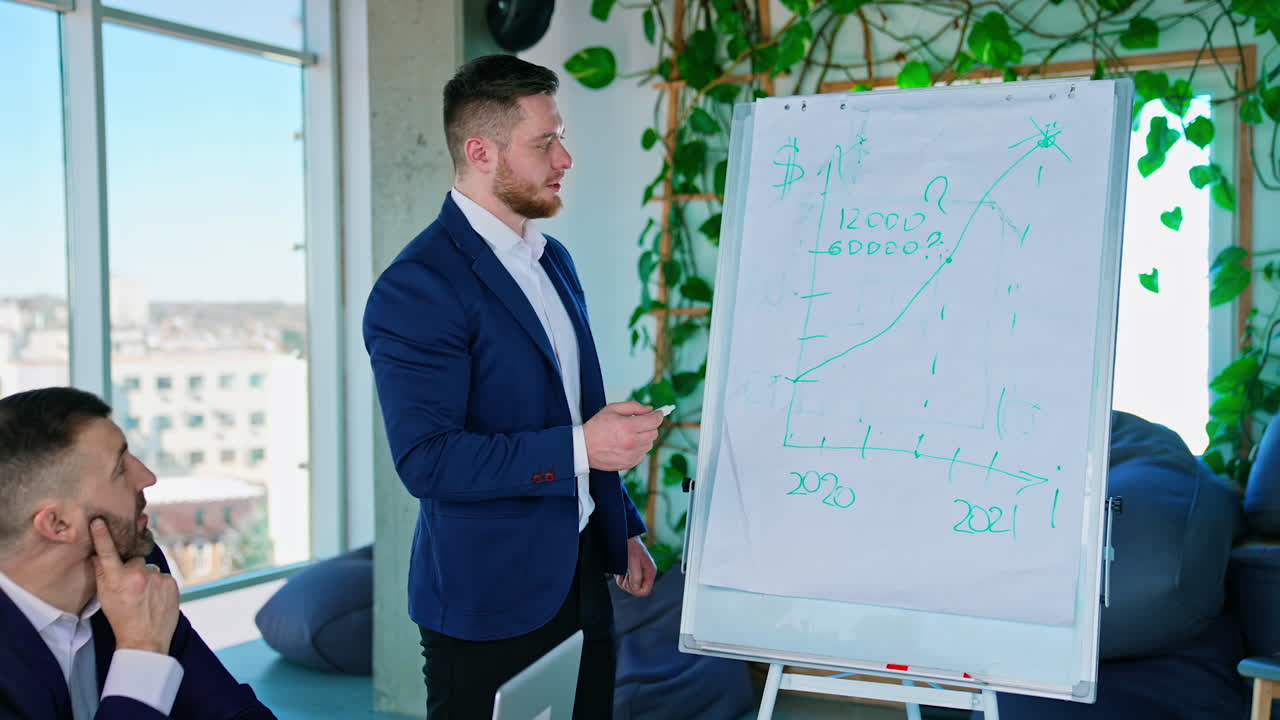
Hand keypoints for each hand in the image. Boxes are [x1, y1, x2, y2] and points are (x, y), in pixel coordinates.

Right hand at [90, 518, 178, 654]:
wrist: (145, 639)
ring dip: (147, 578)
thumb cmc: (121, 619)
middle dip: (133, 569)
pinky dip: (158, 584)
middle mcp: (138, 575)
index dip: (103, 536)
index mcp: (118, 579)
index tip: (99, 521)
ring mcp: (157, 578)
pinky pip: (162, 576)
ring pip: (150, 569)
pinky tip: (155, 598)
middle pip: (135, 560)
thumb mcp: (105, 598)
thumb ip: (101, 574)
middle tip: (132, 587)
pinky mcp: (171, 582)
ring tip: (145, 597)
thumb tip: (97, 555)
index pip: (108, 553)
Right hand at [584, 401, 663, 470]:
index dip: (658, 415)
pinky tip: (627, 444)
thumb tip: (649, 410)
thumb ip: (633, 407)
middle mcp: (632, 442)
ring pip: (649, 444)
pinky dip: (639, 448)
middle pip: (654, 433)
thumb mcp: (612, 409)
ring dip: (644, 437)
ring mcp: (631, 455)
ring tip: (630, 434)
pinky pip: (643, 454)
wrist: (582, 448)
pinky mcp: (629, 463)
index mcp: (628, 427)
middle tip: (640, 422)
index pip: (654, 421)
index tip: (659, 413)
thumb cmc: (596, 427)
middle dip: (650, 425)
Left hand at [615, 536, 656, 596]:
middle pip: (636, 590)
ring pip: (629, 586)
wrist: (623, 536)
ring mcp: (637, 573)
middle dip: (628, 584)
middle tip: (624, 574)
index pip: (645, 591)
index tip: (628, 582)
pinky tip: (620, 568)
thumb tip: (636, 589)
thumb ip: (636, 576)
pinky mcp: (630, 572)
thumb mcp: (633, 561)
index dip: (636, 590)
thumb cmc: (630, 546)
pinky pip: (624, 581)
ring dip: (622, 580)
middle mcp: (644, 574)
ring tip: (622, 569)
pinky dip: (620, 577)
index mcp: (650, 571)